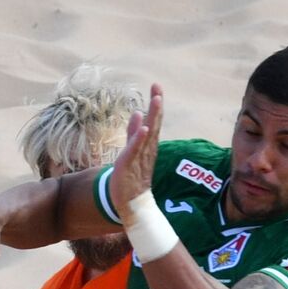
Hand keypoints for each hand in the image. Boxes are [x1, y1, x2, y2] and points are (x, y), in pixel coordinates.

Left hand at [108, 83, 163, 220]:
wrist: (131, 202)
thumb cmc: (132, 176)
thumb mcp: (132, 149)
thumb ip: (134, 132)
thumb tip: (139, 112)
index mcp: (148, 145)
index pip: (154, 121)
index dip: (155, 104)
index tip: (157, 86)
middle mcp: (146, 149)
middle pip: (154, 124)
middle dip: (156, 105)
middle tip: (158, 87)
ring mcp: (139, 156)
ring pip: (148, 134)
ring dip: (152, 117)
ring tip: (156, 100)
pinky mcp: (129, 165)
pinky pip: (135, 150)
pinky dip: (140, 139)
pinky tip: (145, 128)